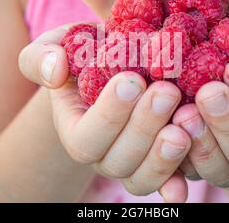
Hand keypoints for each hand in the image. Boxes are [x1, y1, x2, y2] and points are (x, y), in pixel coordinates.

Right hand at [18, 23, 190, 201]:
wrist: (117, 64)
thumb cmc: (87, 55)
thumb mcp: (58, 46)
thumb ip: (42, 56)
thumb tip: (54, 70)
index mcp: (75, 130)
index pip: (86, 137)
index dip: (108, 115)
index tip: (131, 80)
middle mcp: (102, 154)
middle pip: (118, 160)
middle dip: (143, 127)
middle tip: (166, 91)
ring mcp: (132, 163)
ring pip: (142, 177)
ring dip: (164, 155)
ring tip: (186, 121)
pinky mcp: (159, 163)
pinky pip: (167, 183)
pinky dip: (176, 183)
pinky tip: (186, 183)